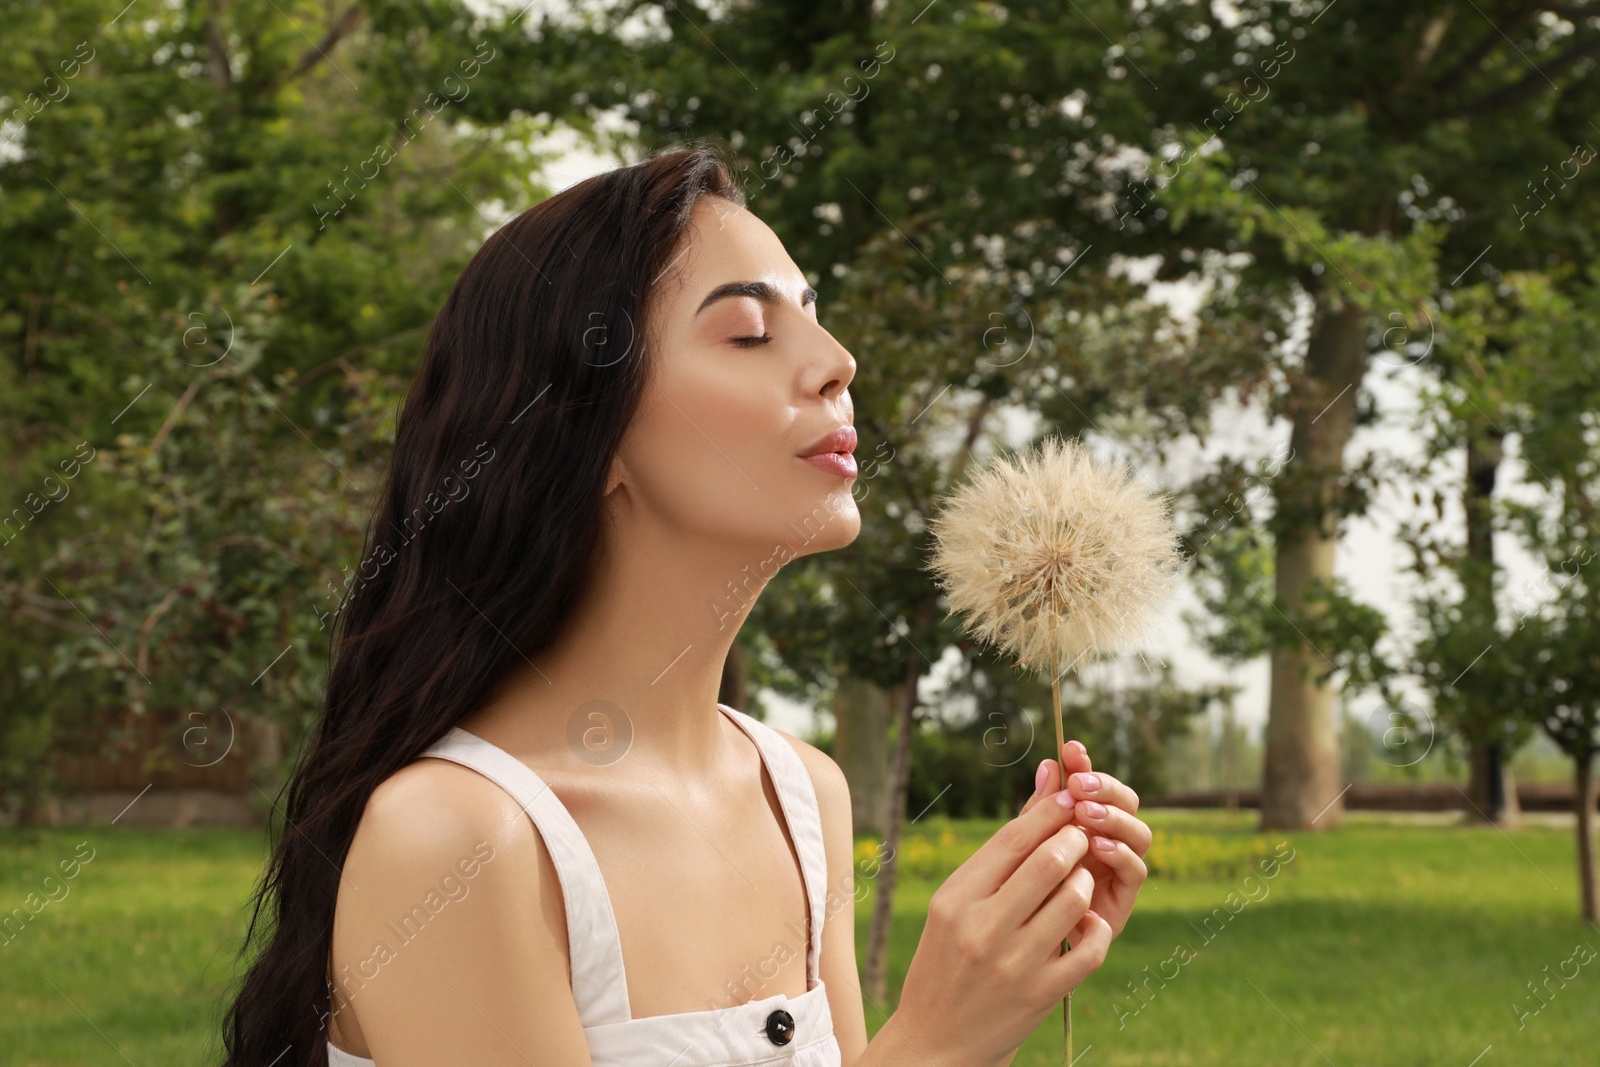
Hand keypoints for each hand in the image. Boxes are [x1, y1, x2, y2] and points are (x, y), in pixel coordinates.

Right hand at [891, 770, 1115, 1066]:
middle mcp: (981, 927)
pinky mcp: (1041, 995)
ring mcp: (1013, 963)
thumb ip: (999, 854)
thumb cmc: (945, 960)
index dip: (1049, 811)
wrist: (934, 1042)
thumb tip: (1047, 779)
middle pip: (1049, 861)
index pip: (1012, 838)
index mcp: (955, 899)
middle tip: (1082, 836)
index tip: (1069, 797)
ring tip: (1080, 877)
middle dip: (1076, 839)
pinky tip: (1085, 922)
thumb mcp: (955, 905)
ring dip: (1086, 880)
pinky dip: (1095, 927)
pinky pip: (1089, 947)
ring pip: (1074, 898)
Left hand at [1018, 739, 1150, 937]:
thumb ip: (1039, 810)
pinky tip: (1096, 846)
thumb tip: (1049, 764)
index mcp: (1081, 822)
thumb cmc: (1015, 893)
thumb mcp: (1023, 846)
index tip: (1071, 749)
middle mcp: (1106, 841)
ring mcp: (1117, 869)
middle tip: (1078, 785)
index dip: (1086, 765)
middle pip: (1126, 802)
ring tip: (1085, 814)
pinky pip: (1136, 871)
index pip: (1093, 785)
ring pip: (1139, 833)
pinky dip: (1119, 854)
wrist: (1010, 949)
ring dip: (1114, 818)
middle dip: (1105, 787)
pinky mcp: (1122, 900)